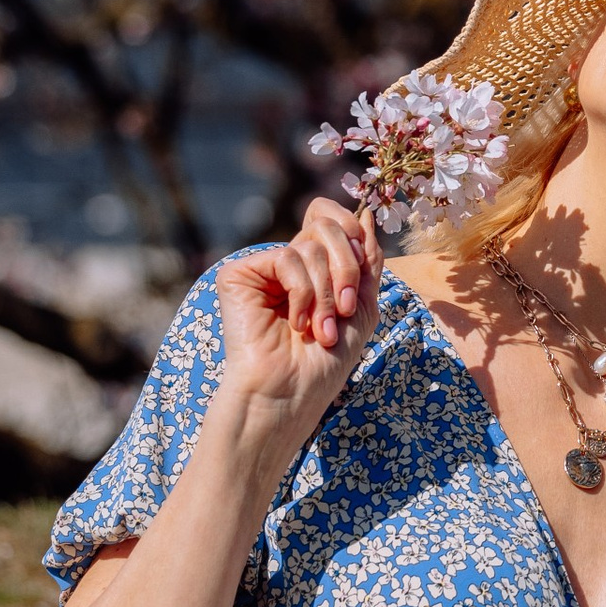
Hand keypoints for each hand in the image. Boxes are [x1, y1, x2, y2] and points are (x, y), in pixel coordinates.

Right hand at [208, 201, 382, 461]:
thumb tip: (366, 212)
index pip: (333, 218)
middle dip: (347, 268)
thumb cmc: (325, 362)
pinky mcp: (239, 275)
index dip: (353, 232)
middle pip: (326, 225)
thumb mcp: (362, 306)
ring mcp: (263, 268)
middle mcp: (288, 262)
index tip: (363, 269)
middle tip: (346, 309)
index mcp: (315, 267)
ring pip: (311, 244)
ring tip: (322, 329)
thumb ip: (367, 259)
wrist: (291, 394)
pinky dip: (303, 292)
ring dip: (328, 292)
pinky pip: (287, 257)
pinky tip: (296, 322)